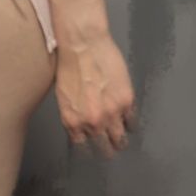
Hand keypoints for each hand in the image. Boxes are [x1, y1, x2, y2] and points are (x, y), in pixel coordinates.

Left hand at [54, 29, 136, 157]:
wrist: (82, 45)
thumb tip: (81, 129)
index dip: (91, 150)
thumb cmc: (68, 67)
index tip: (94, 149)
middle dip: (108, 149)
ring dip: (121, 140)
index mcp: (72, 122)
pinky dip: (131, 123)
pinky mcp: (126, 101)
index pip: (84, 148)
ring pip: (121, 139)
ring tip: (122, 140)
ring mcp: (111, 113)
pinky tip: (129, 122)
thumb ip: (73, 116)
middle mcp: (92, 123)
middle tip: (112, 147)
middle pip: (104, 148)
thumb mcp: (63, 97)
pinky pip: (132, 121)